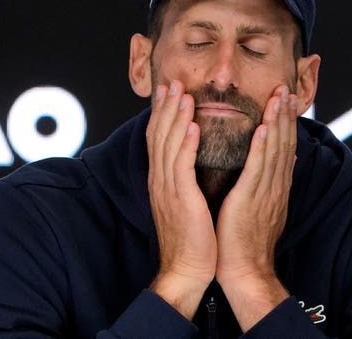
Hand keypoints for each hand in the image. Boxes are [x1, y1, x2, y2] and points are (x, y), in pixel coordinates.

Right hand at [147, 80, 216, 319]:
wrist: (186, 270)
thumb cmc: (192, 239)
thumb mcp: (185, 203)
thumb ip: (185, 180)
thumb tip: (192, 162)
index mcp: (163, 181)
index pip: (159, 139)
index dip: (163, 114)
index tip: (169, 92)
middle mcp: (161, 180)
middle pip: (159, 135)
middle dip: (165, 107)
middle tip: (171, 81)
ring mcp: (168, 189)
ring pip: (169, 144)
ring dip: (175, 116)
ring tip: (181, 93)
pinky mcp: (180, 199)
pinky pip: (181, 166)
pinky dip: (185, 143)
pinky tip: (192, 125)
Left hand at [215, 86, 296, 330]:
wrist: (244, 271)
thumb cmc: (247, 242)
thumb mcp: (265, 208)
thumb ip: (275, 183)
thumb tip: (285, 161)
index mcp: (276, 187)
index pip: (283, 148)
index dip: (285, 123)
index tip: (284, 100)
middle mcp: (275, 186)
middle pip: (283, 144)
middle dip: (284, 115)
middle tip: (285, 88)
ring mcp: (266, 192)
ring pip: (273, 150)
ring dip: (276, 122)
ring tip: (278, 97)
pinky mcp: (250, 200)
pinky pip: (257, 169)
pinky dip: (261, 147)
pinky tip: (263, 128)